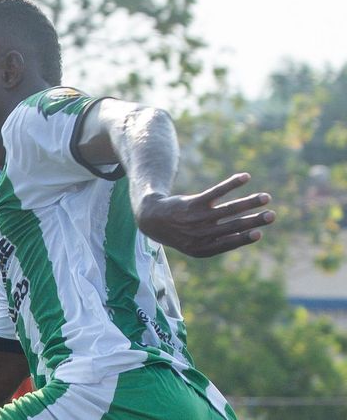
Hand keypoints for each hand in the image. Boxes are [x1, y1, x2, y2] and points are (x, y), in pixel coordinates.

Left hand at [135, 172, 275, 257]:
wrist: (153, 220)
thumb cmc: (182, 233)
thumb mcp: (196, 244)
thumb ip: (218, 241)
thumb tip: (248, 232)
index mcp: (201, 248)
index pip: (227, 243)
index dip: (243, 239)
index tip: (260, 233)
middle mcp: (199, 234)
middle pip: (232, 225)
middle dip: (254, 220)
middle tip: (272, 215)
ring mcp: (196, 218)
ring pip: (228, 209)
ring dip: (249, 202)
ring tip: (266, 198)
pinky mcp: (193, 202)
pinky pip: (216, 192)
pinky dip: (232, 184)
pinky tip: (245, 177)